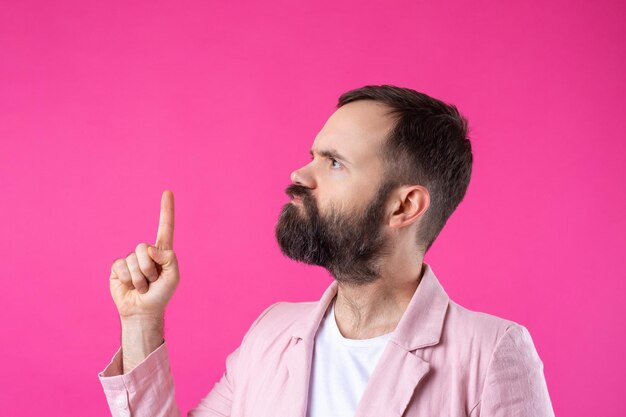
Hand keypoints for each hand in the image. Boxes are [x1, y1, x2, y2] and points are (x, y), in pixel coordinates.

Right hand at [109, 190, 179, 318]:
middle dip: (149, 268)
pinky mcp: (117, 268)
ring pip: (133, 260)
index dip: (166, 210)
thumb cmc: (161, 294)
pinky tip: (130, 286)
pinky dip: (128, 279)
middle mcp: (145, 252)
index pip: (165, 227)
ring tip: (143, 286)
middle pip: (143, 247)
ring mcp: (130, 259)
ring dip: (140, 278)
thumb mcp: (173, 277)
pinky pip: (121, 266)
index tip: (168, 191)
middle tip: (152, 281)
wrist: (143, 311)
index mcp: (162, 251)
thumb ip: (169, 259)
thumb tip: (150, 248)